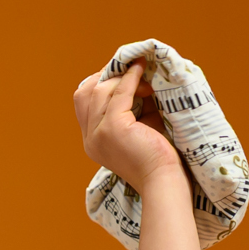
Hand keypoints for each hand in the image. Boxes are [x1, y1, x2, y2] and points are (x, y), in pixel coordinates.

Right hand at [73, 57, 181, 192]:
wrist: (164, 180)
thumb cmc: (158, 155)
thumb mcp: (139, 124)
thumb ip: (132, 102)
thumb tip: (135, 70)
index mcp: (92, 141)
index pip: (83, 103)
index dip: (100, 84)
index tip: (123, 74)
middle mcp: (90, 139)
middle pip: (84, 93)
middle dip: (107, 76)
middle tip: (131, 70)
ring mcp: (98, 134)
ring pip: (99, 91)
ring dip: (122, 78)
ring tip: (145, 74)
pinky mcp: (113, 128)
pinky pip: (118, 93)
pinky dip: (130, 78)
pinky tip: (142, 70)